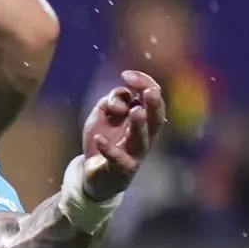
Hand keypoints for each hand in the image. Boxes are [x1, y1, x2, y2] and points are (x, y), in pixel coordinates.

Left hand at [76, 70, 165, 200]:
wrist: (92, 173)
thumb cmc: (103, 140)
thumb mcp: (104, 114)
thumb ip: (112, 100)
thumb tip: (123, 94)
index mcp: (143, 119)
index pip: (152, 97)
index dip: (143, 83)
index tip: (126, 74)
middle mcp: (144, 135)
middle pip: (156, 118)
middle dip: (154, 104)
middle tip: (149, 91)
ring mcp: (135, 153)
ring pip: (143, 138)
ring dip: (139, 125)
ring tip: (135, 112)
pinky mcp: (122, 169)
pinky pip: (117, 158)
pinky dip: (109, 148)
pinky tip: (99, 139)